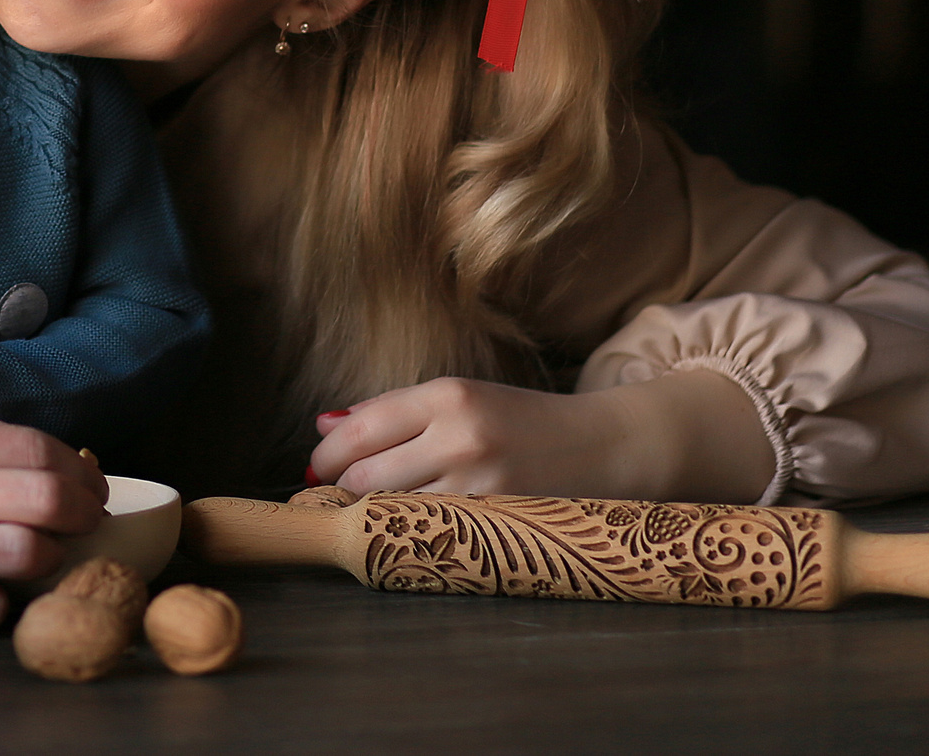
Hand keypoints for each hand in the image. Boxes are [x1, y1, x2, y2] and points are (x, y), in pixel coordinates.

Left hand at [305, 371, 774, 501]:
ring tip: (367, 515)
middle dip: (342, 488)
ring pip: (393, 509)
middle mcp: (460, 435)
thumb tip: (324, 425)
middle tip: (334, 495)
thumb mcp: (463, 399)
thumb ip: (395, 412)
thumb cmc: (526, 421)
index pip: (360, 427)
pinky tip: (409, 531)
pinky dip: (410, 534)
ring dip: (371, 516)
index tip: (317, 467)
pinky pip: (432, 533)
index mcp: (449, 395)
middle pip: (366, 473)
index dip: (327, 454)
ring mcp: (479, 484)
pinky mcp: (499, 521)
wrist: (611, 447)